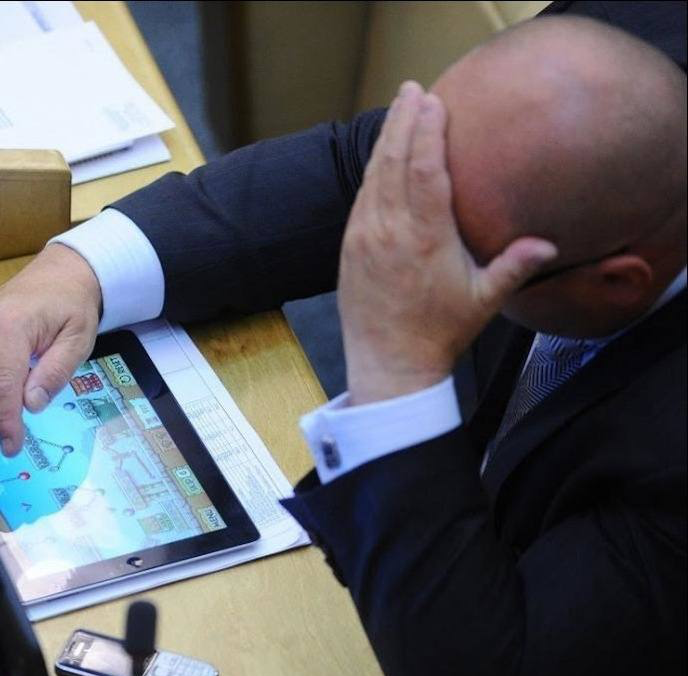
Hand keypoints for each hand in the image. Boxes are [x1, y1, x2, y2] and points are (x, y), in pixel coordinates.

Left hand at [338, 81, 556, 404]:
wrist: (389, 363)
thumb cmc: (439, 333)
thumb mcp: (483, 300)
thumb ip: (514, 267)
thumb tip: (547, 244)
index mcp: (424, 237)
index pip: (424, 170)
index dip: (428, 132)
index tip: (434, 103)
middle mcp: (389, 230)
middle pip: (394, 161)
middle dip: (403, 121)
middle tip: (412, 89)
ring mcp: (364, 236)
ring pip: (374, 175)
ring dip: (386, 140)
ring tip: (398, 110)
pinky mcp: (350, 246)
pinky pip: (362, 197)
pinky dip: (373, 170)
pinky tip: (382, 156)